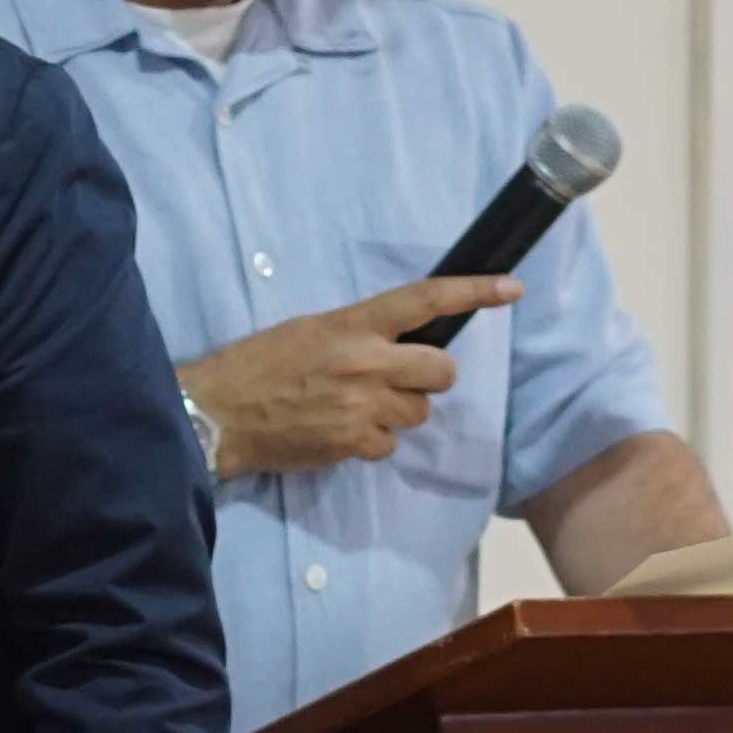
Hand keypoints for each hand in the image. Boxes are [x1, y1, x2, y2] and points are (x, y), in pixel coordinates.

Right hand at [179, 276, 511, 476]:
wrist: (220, 412)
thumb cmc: (259, 364)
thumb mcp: (311, 329)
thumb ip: (359, 334)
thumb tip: (397, 347)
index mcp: (355, 323)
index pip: (426, 301)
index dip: (474, 292)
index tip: (511, 289)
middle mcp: (367, 361)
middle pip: (442, 371)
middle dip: (429, 377)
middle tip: (400, 379)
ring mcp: (364, 405)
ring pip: (419, 412)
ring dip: (398, 411)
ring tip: (356, 408)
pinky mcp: (354, 443)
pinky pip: (390, 444)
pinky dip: (372, 440)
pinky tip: (340, 431)